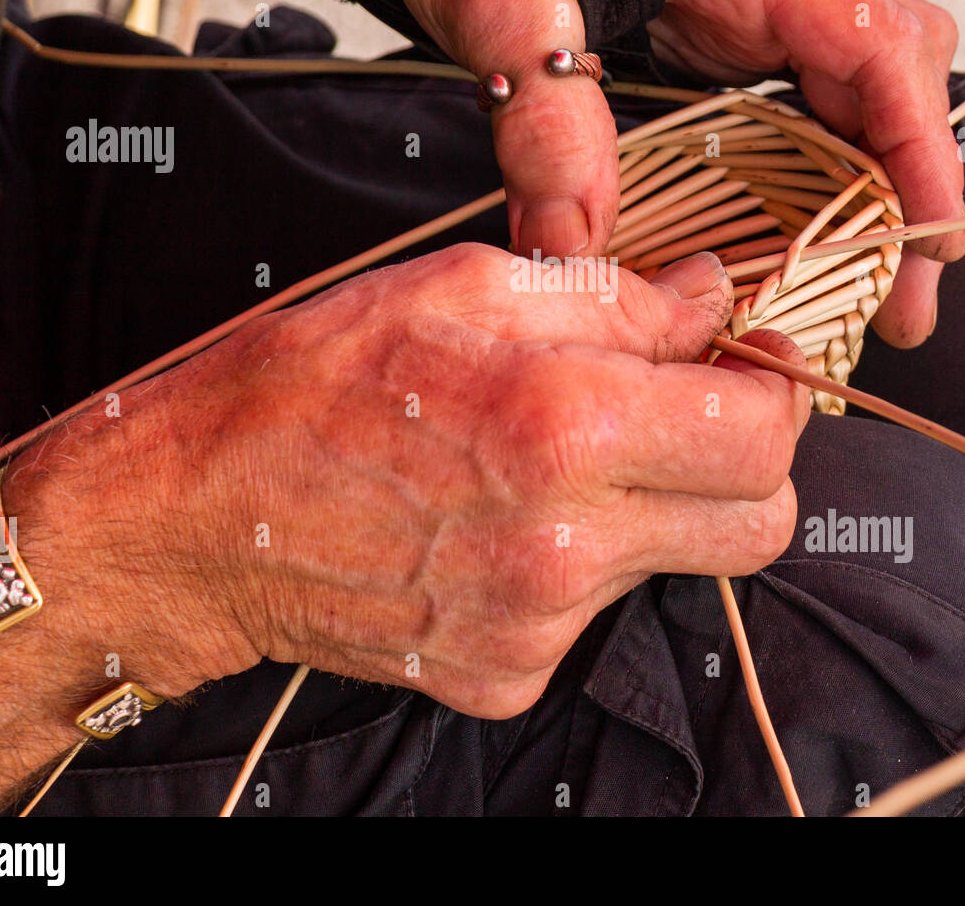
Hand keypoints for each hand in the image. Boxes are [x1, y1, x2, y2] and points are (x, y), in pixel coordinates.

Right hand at [108, 247, 808, 717]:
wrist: (193, 517)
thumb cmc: (308, 387)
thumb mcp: (459, 290)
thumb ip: (611, 296)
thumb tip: (706, 297)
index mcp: (564, 427)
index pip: (761, 434)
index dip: (771, 390)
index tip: (746, 365)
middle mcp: (564, 544)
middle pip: (761, 524)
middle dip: (746, 464)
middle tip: (684, 414)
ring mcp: (536, 624)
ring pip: (678, 565)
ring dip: (651, 509)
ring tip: (550, 460)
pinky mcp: (505, 674)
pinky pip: (593, 615)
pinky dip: (576, 564)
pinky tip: (500, 521)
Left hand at [395, 0, 964, 347]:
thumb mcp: (500, 7)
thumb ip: (543, 123)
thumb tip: (571, 249)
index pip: (879, 49)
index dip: (921, 152)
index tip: (933, 242)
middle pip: (894, 87)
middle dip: (911, 197)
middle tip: (901, 306)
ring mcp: (758, 9)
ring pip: (863, 104)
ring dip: (876, 199)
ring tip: (867, 296)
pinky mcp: (733, 37)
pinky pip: (813, 110)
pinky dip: (826, 181)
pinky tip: (809, 243)